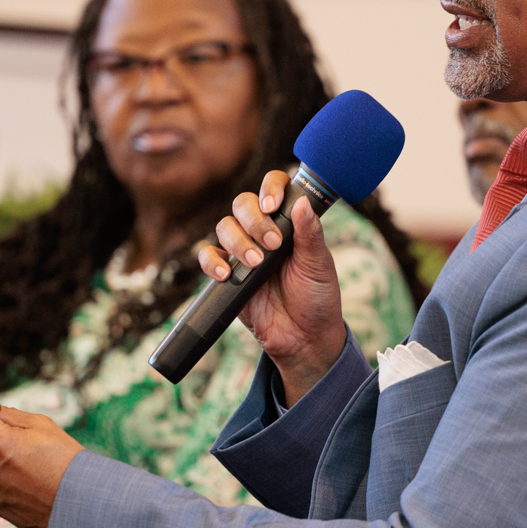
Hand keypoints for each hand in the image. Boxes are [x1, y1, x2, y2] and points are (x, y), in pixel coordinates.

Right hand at [196, 169, 346, 403]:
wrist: (303, 339)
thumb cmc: (317, 299)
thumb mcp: (319, 265)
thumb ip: (310, 234)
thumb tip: (302, 202)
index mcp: (289, 223)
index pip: (274, 188)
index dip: (270, 188)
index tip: (273, 205)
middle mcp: (264, 232)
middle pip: (243, 203)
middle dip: (254, 221)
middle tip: (272, 245)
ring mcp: (243, 252)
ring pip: (225, 226)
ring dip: (238, 241)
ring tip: (256, 263)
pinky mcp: (227, 274)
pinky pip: (207, 256)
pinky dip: (211, 261)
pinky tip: (226, 273)